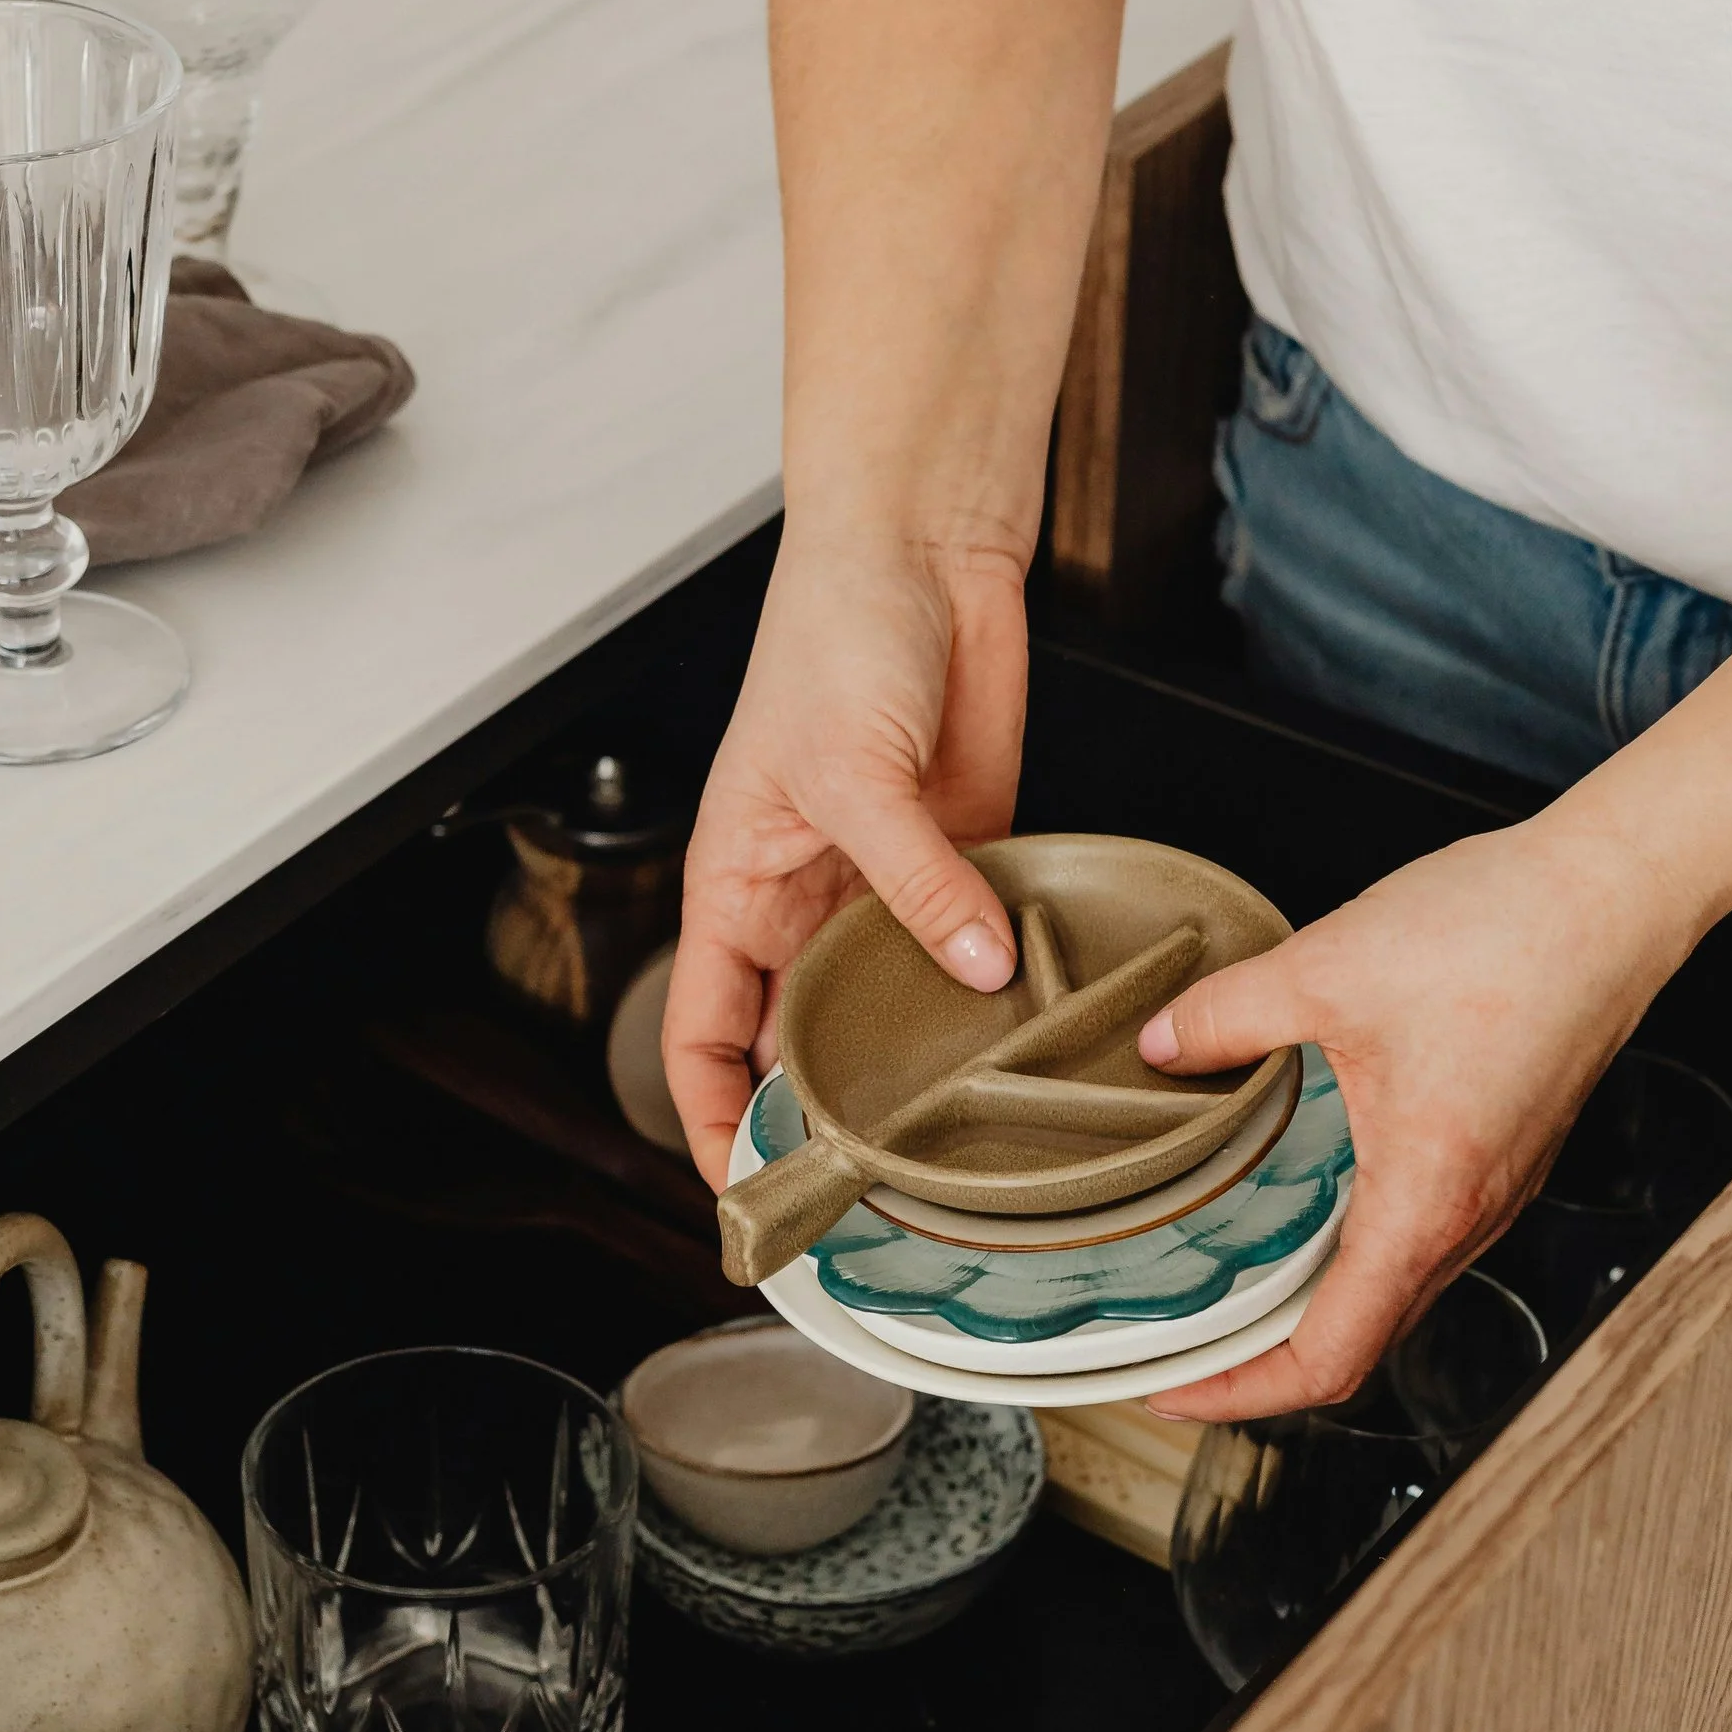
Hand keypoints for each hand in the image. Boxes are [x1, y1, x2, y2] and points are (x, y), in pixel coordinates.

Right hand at [664, 534, 1029, 1184]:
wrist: (922, 545)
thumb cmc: (834, 628)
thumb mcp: (854, 769)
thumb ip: (915, 881)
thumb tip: (976, 968)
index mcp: (736, 885)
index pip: (699, 1036)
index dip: (713, 1119)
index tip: (750, 1186)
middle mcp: (806, 899)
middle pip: (801, 1039)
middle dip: (831, 1110)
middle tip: (878, 1184)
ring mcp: (889, 882)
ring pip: (895, 1002)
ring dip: (926, 1051)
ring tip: (964, 1121)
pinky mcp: (967, 854)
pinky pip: (978, 942)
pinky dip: (1001, 982)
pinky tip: (1032, 1021)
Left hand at [1137, 809, 1697, 1420]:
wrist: (1612, 891)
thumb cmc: (1504, 934)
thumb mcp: (1325, 969)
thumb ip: (1227, 1018)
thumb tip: (1160, 1046)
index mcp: (1425, 1203)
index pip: (1330, 1358)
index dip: (1240, 1392)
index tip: (1171, 1386)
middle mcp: (1468, 1217)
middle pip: (1361, 1338)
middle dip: (1261, 1360)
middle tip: (1178, 1342)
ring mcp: (1493, 1188)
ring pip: (1392, 1286)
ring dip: (1310, 1300)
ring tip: (1225, 1279)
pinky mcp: (1503, 1151)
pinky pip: (1419, 1231)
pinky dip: (1352, 1244)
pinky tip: (1303, 1193)